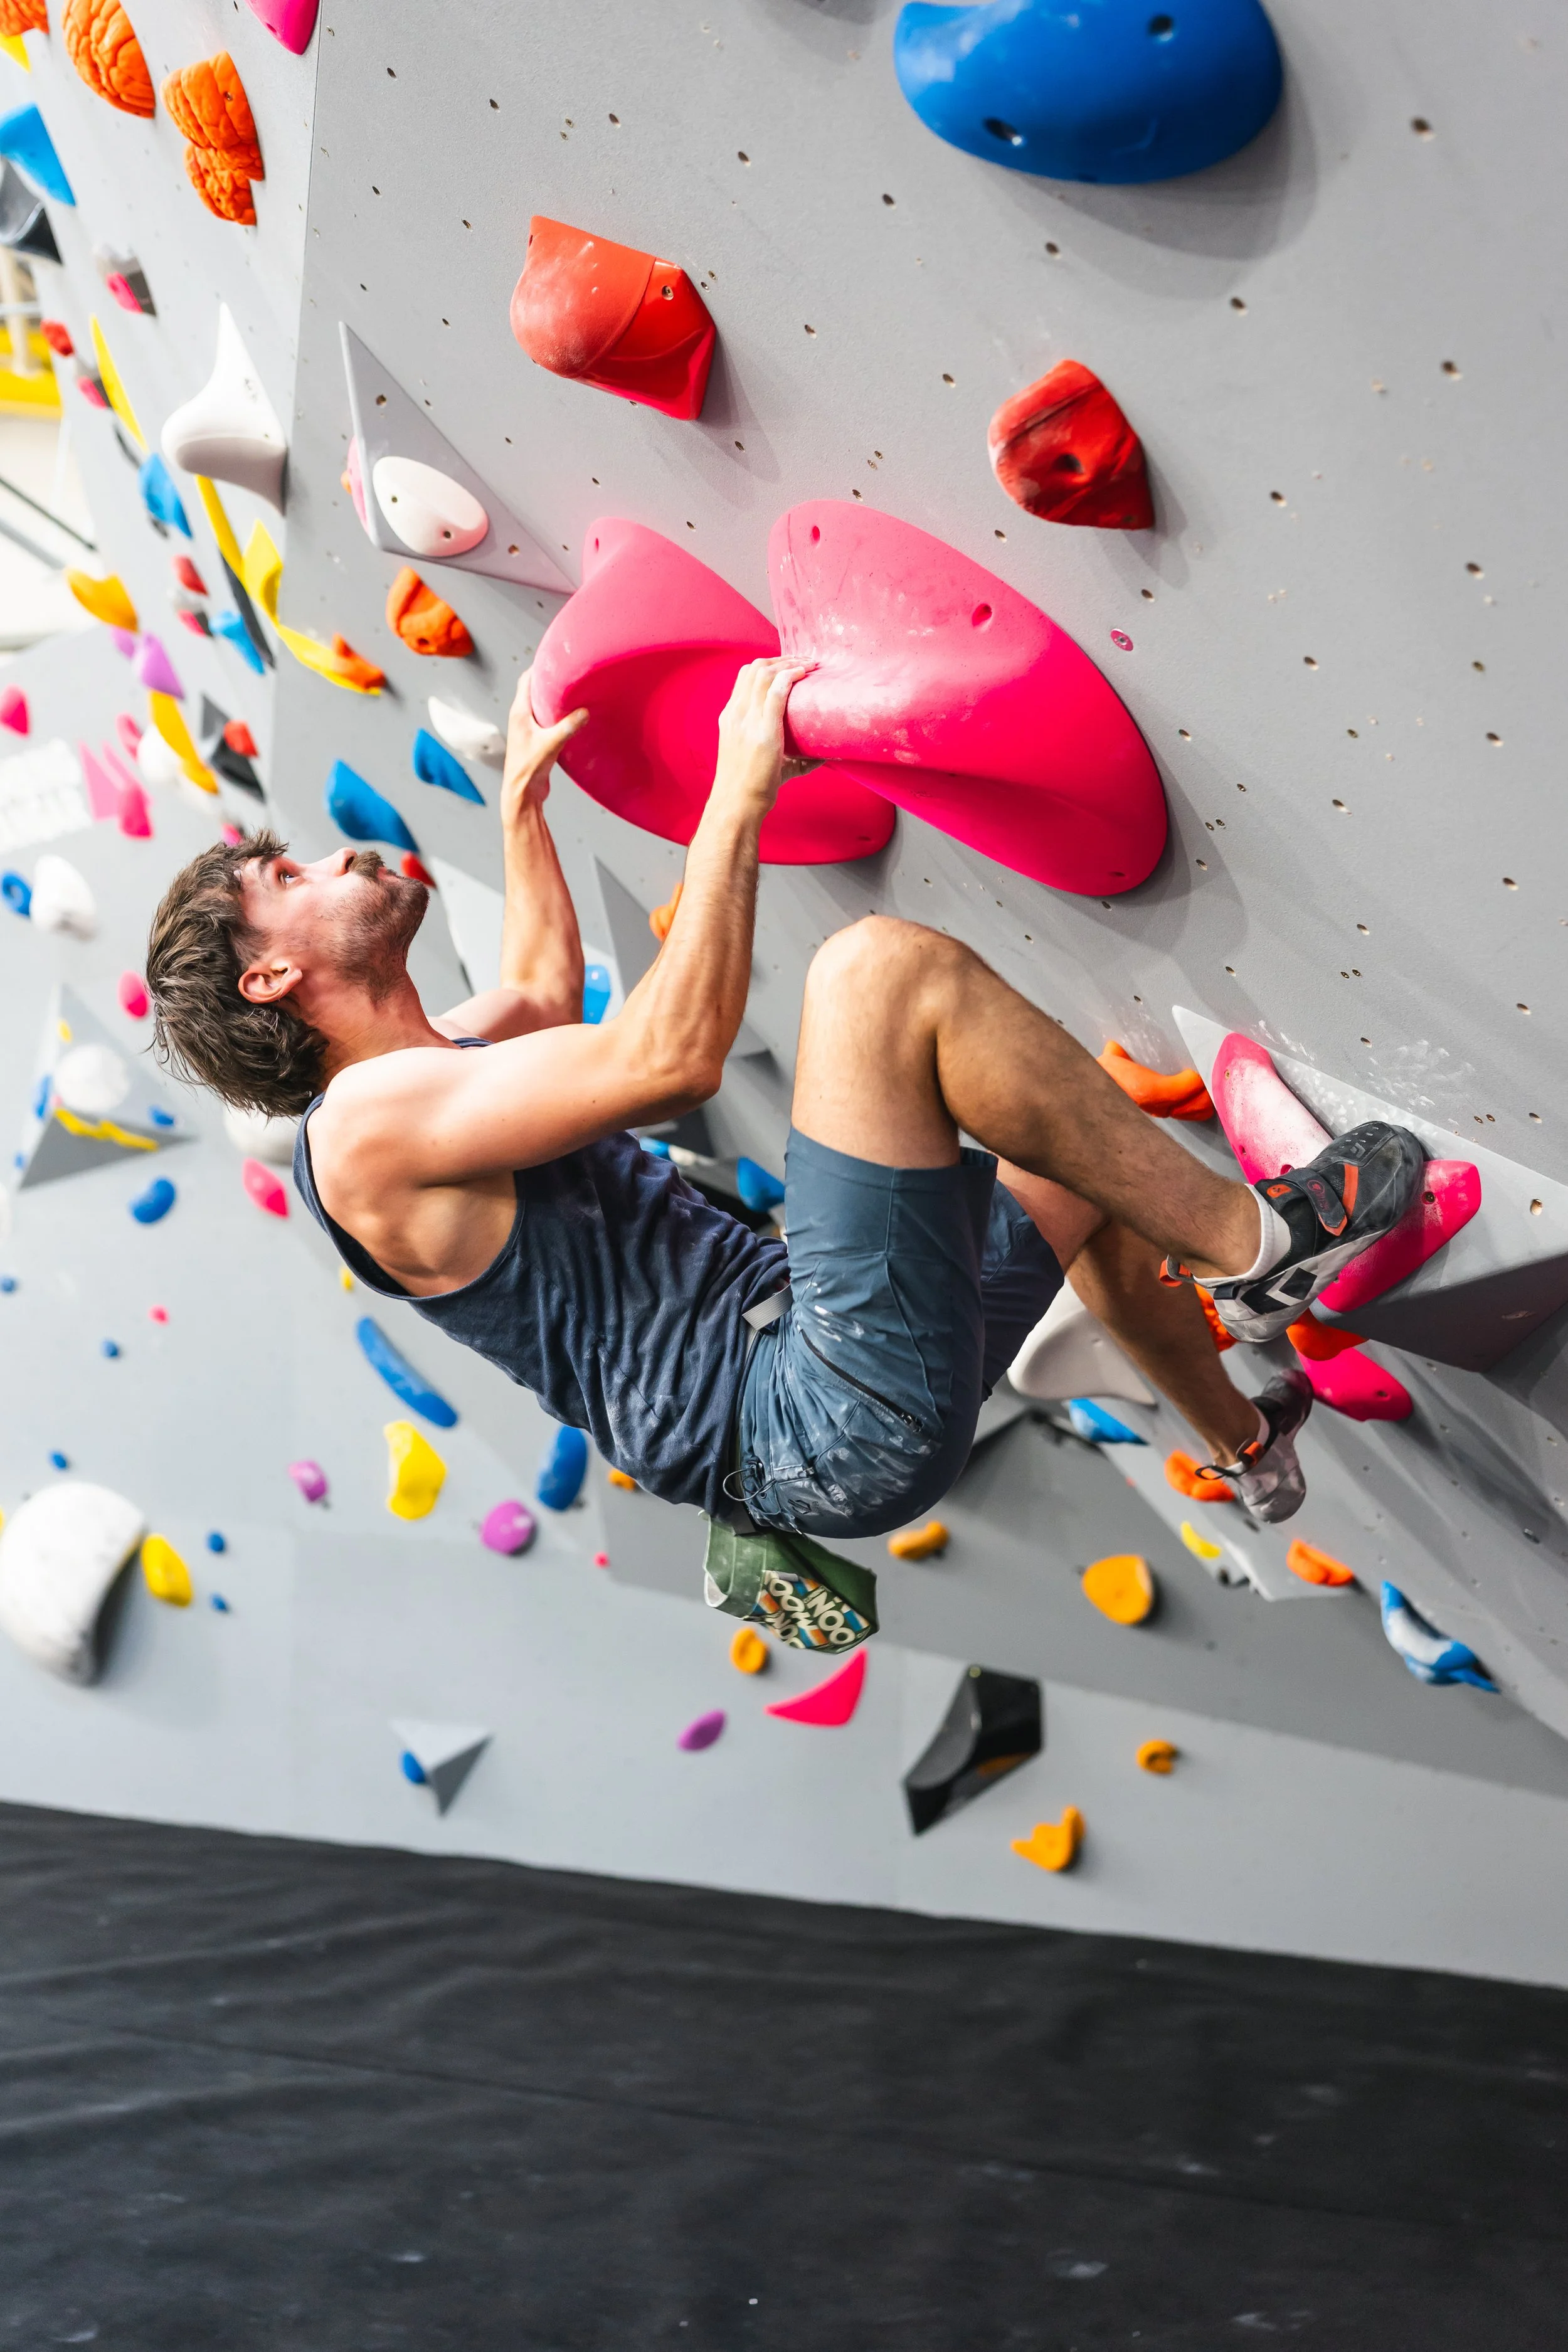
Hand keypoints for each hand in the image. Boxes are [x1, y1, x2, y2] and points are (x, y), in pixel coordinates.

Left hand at [502, 666, 587, 821]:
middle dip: (550, 681)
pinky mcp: (536, 741)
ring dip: (555, 699)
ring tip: (574, 693)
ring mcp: (528, 729)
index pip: (526, 680)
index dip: (540, 667)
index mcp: (519, 712)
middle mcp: (521, 718)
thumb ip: (568, 726)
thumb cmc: (528, 769)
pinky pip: (548, 721)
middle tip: (569, 674)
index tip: (555, 658)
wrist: (522, 794)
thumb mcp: (551, 744)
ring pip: (541, 706)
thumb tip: (584, 712)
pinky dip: (558, 715)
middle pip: (534, 690)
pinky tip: (572, 718)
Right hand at [712, 656, 812, 817]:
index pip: (745, 677)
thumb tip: (826, 754)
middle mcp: (735, 714)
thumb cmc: (751, 788)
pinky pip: (776, 691)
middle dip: (782, 659)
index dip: (769, 665)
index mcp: (730, 718)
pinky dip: (791, 676)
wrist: (737, 805)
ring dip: (789, 663)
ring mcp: (746, 721)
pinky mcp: (763, 731)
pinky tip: (805, 674)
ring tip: (809, 665)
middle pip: (754, 668)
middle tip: (804, 662)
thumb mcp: (764, 760)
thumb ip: (791, 754)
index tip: (790, 666)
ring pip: (764, 673)